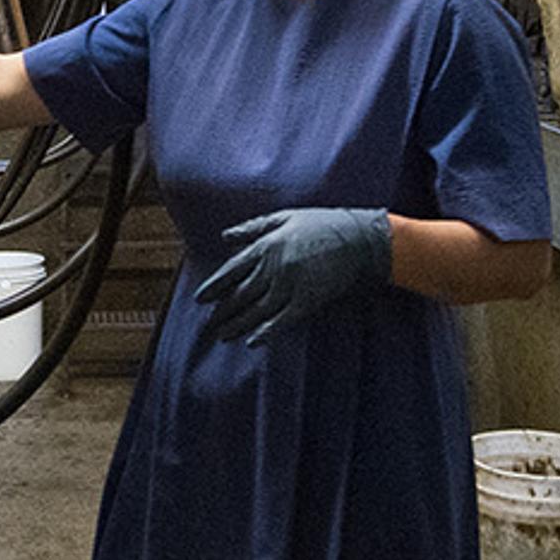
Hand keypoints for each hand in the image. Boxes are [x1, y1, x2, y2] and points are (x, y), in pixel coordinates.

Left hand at [192, 208, 392, 346]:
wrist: (358, 238)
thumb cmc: (322, 224)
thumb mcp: (285, 217)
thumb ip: (253, 228)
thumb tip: (225, 237)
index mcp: (266, 246)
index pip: (231, 270)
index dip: (214, 286)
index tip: (200, 299)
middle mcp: (273, 267)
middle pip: (240, 294)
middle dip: (223, 310)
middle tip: (209, 324)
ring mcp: (289, 285)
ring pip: (256, 310)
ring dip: (238, 325)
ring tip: (224, 336)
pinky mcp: (307, 300)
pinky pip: (282, 321)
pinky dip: (266, 332)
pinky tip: (253, 342)